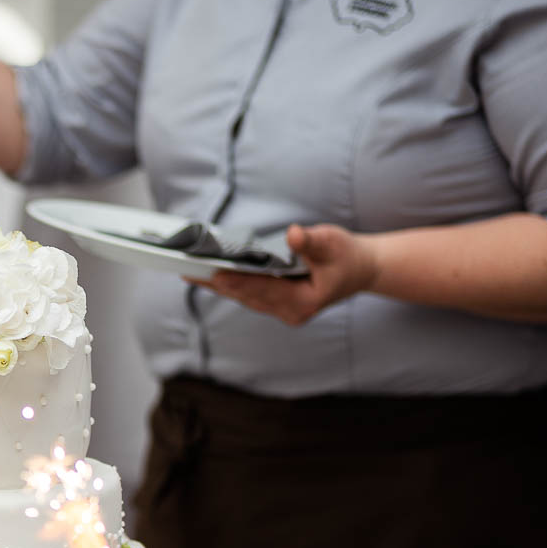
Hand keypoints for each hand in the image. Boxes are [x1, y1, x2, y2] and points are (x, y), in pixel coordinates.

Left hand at [185, 223, 378, 326]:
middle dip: (217, 282)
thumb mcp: (334, 243)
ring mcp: (281, 310)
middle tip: (187, 269)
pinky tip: (207, 272)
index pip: (263, 291)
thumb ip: (312, 242)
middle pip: (246, 296)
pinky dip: (229, 282)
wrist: (359, 270)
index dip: (239, 282)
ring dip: (217, 283)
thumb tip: (293, 235)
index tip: (215, 274)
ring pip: (243, 296)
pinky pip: (247, 293)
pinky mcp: (275, 303)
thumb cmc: (347, 256)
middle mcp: (289, 312)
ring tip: (188, 269)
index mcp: (303, 302)